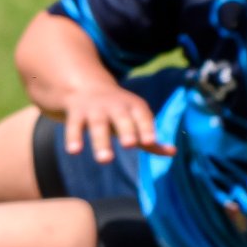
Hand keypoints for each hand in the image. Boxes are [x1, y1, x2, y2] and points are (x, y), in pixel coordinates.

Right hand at [57, 82, 174, 163]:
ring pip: (97, 124)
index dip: (146, 127)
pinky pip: (74, 126)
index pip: (142, 116)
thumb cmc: (117, 112)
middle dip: (126, 130)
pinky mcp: (76, 113)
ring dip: (101, 141)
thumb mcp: (135, 120)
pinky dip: (73, 138)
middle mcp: (114, 106)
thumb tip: (173, 152)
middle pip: (121, 118)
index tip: (150, 141)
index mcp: (132, 106)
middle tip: (129, 144)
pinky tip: (73, 151)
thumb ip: (149, 137)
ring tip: (104, 160)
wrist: (83, 86)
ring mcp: (94, 109)